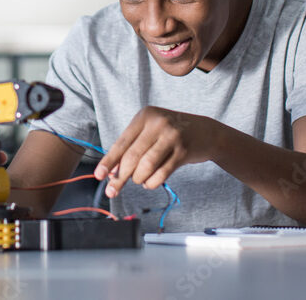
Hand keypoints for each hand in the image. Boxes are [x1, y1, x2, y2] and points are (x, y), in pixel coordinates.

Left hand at [94, 106, 209, 197]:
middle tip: (113, 190)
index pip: (121, 143)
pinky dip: (152, 182)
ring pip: (146, 166)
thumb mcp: (151, 132)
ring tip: (139, 180)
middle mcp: (157, 123)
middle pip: (132, 156)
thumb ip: (132, 149)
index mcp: (145, 116)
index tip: (99, 175)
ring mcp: (172, 136)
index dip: (109, 161)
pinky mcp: (183, 151)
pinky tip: (150, 182)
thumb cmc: (172, 133)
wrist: (206, 132)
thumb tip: (112, 172)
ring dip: (138, 179)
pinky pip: (162, 173)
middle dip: (120, 177)